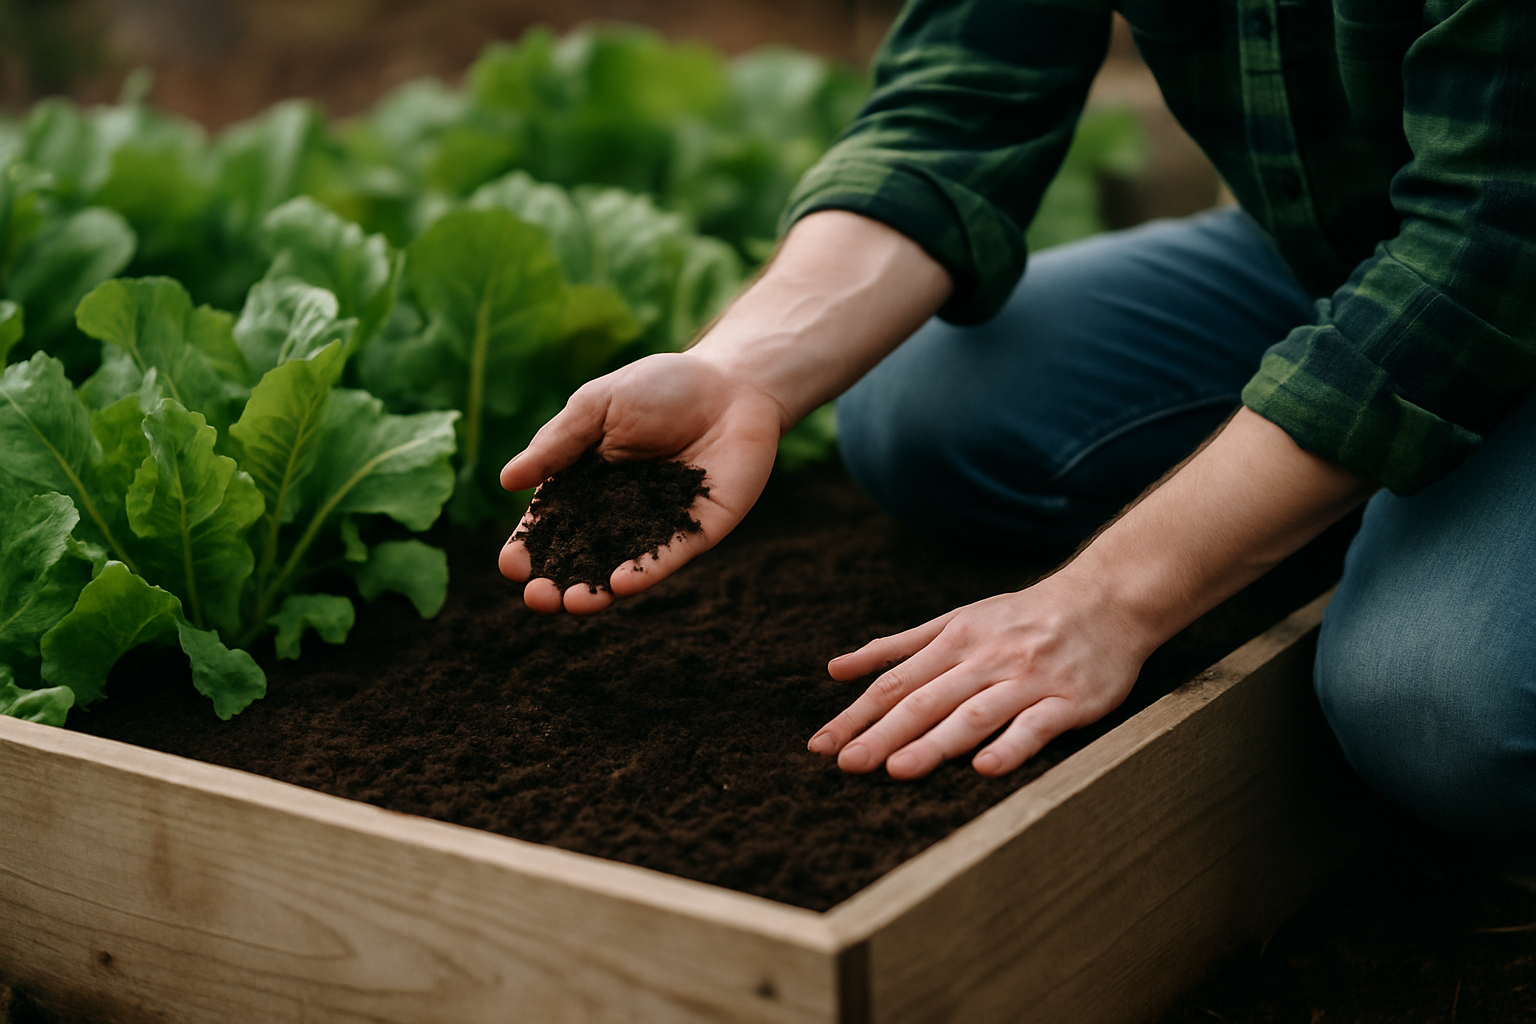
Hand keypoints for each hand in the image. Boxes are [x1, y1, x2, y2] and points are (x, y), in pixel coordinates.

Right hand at [498, 351, 783, 613]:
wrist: (730, 382)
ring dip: (596, 591)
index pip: (549, 524)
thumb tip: (507, 481)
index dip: (528, 547)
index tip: (510, 565)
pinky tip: (620, 584)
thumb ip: (557, 444)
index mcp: (585, 483)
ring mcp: (657, 526)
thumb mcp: (598, 406)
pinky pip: (667, 556)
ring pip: (620, 568)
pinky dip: (644, 571)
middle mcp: (617, 513)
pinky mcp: (697, 531)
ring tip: (574, 604)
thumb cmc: (660, 386)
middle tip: (537, 598)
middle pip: (579, 557)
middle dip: (555, 583)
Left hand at [806, 569, 1158, 778]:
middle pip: (926, 700)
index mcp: (955, 640)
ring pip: (974, 713)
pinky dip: (1010, 746)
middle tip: (846, 764)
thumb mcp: (957, 619)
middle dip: (882, 733)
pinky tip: (985, 768)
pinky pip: (1036, 726)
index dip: (856, 714)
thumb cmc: (1024, 617)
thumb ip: (898, 647)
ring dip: (935, 742)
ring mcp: (1028, 680)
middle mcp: (986, 659)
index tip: (821, 745)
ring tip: (899, 769)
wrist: (1108, 599)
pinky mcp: (1070, 701)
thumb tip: (836, 669)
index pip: (894, 683)